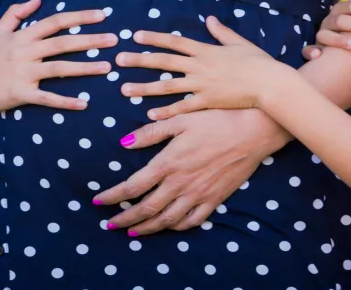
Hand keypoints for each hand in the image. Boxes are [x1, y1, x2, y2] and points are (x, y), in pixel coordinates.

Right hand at [0, 0, 114, 113]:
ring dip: (85, 68)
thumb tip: (37, 0)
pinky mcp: (21, 94)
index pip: (55, 22)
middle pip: (63, 43)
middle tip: (115, 39)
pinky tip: (84, 104)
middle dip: (90, 39)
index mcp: (22, 36)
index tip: (102, 14)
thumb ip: (15, 13)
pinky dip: (65, 102)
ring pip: (59, 68)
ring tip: (107, 67)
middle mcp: (25, 52)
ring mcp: (23, 73)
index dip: (79, 17)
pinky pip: (47, 98)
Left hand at [92, 108, 289, 234]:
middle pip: (146, 209)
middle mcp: (181, 183)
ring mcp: (198, 194)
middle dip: (124, 219)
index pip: (133, 186)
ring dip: (147, 228)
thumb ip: (150, 133)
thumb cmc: (215, 119)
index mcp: (168, 163)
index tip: (98, 201)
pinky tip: (169, 226)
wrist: (252, 131)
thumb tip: (123, 143)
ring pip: (167, 220)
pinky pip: (192, 221)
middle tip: (109, 225)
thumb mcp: (180, 119)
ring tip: (132, 232)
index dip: (113, 196)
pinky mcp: (215, 199)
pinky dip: (176, 227)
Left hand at [115, 17, 286, 119]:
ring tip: (124, 89)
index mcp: (205, 50)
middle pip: (164, 62)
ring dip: (144, 87)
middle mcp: (199, 66)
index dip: (154, 38)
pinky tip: (149, 114)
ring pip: (167, 86)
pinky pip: (183, 107)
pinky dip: (166, 111)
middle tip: (119, 60)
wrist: (270, 83)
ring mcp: (202, 85)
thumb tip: (209, 19)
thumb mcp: (239, 42)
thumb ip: (221, 32)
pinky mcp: (208, 102)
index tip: (135, 36)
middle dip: (139, 60)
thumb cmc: (258, 62)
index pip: (174, 42)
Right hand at [302, 0, 350, 60]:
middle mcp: (329, 22)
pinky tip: (318, 56)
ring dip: (339, 39)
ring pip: (325, 35)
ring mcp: (321, 36)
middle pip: (342, 20)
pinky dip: (311, 51)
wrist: (338, 47)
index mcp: (340, 11)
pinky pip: (306, 50)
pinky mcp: (312, 50)